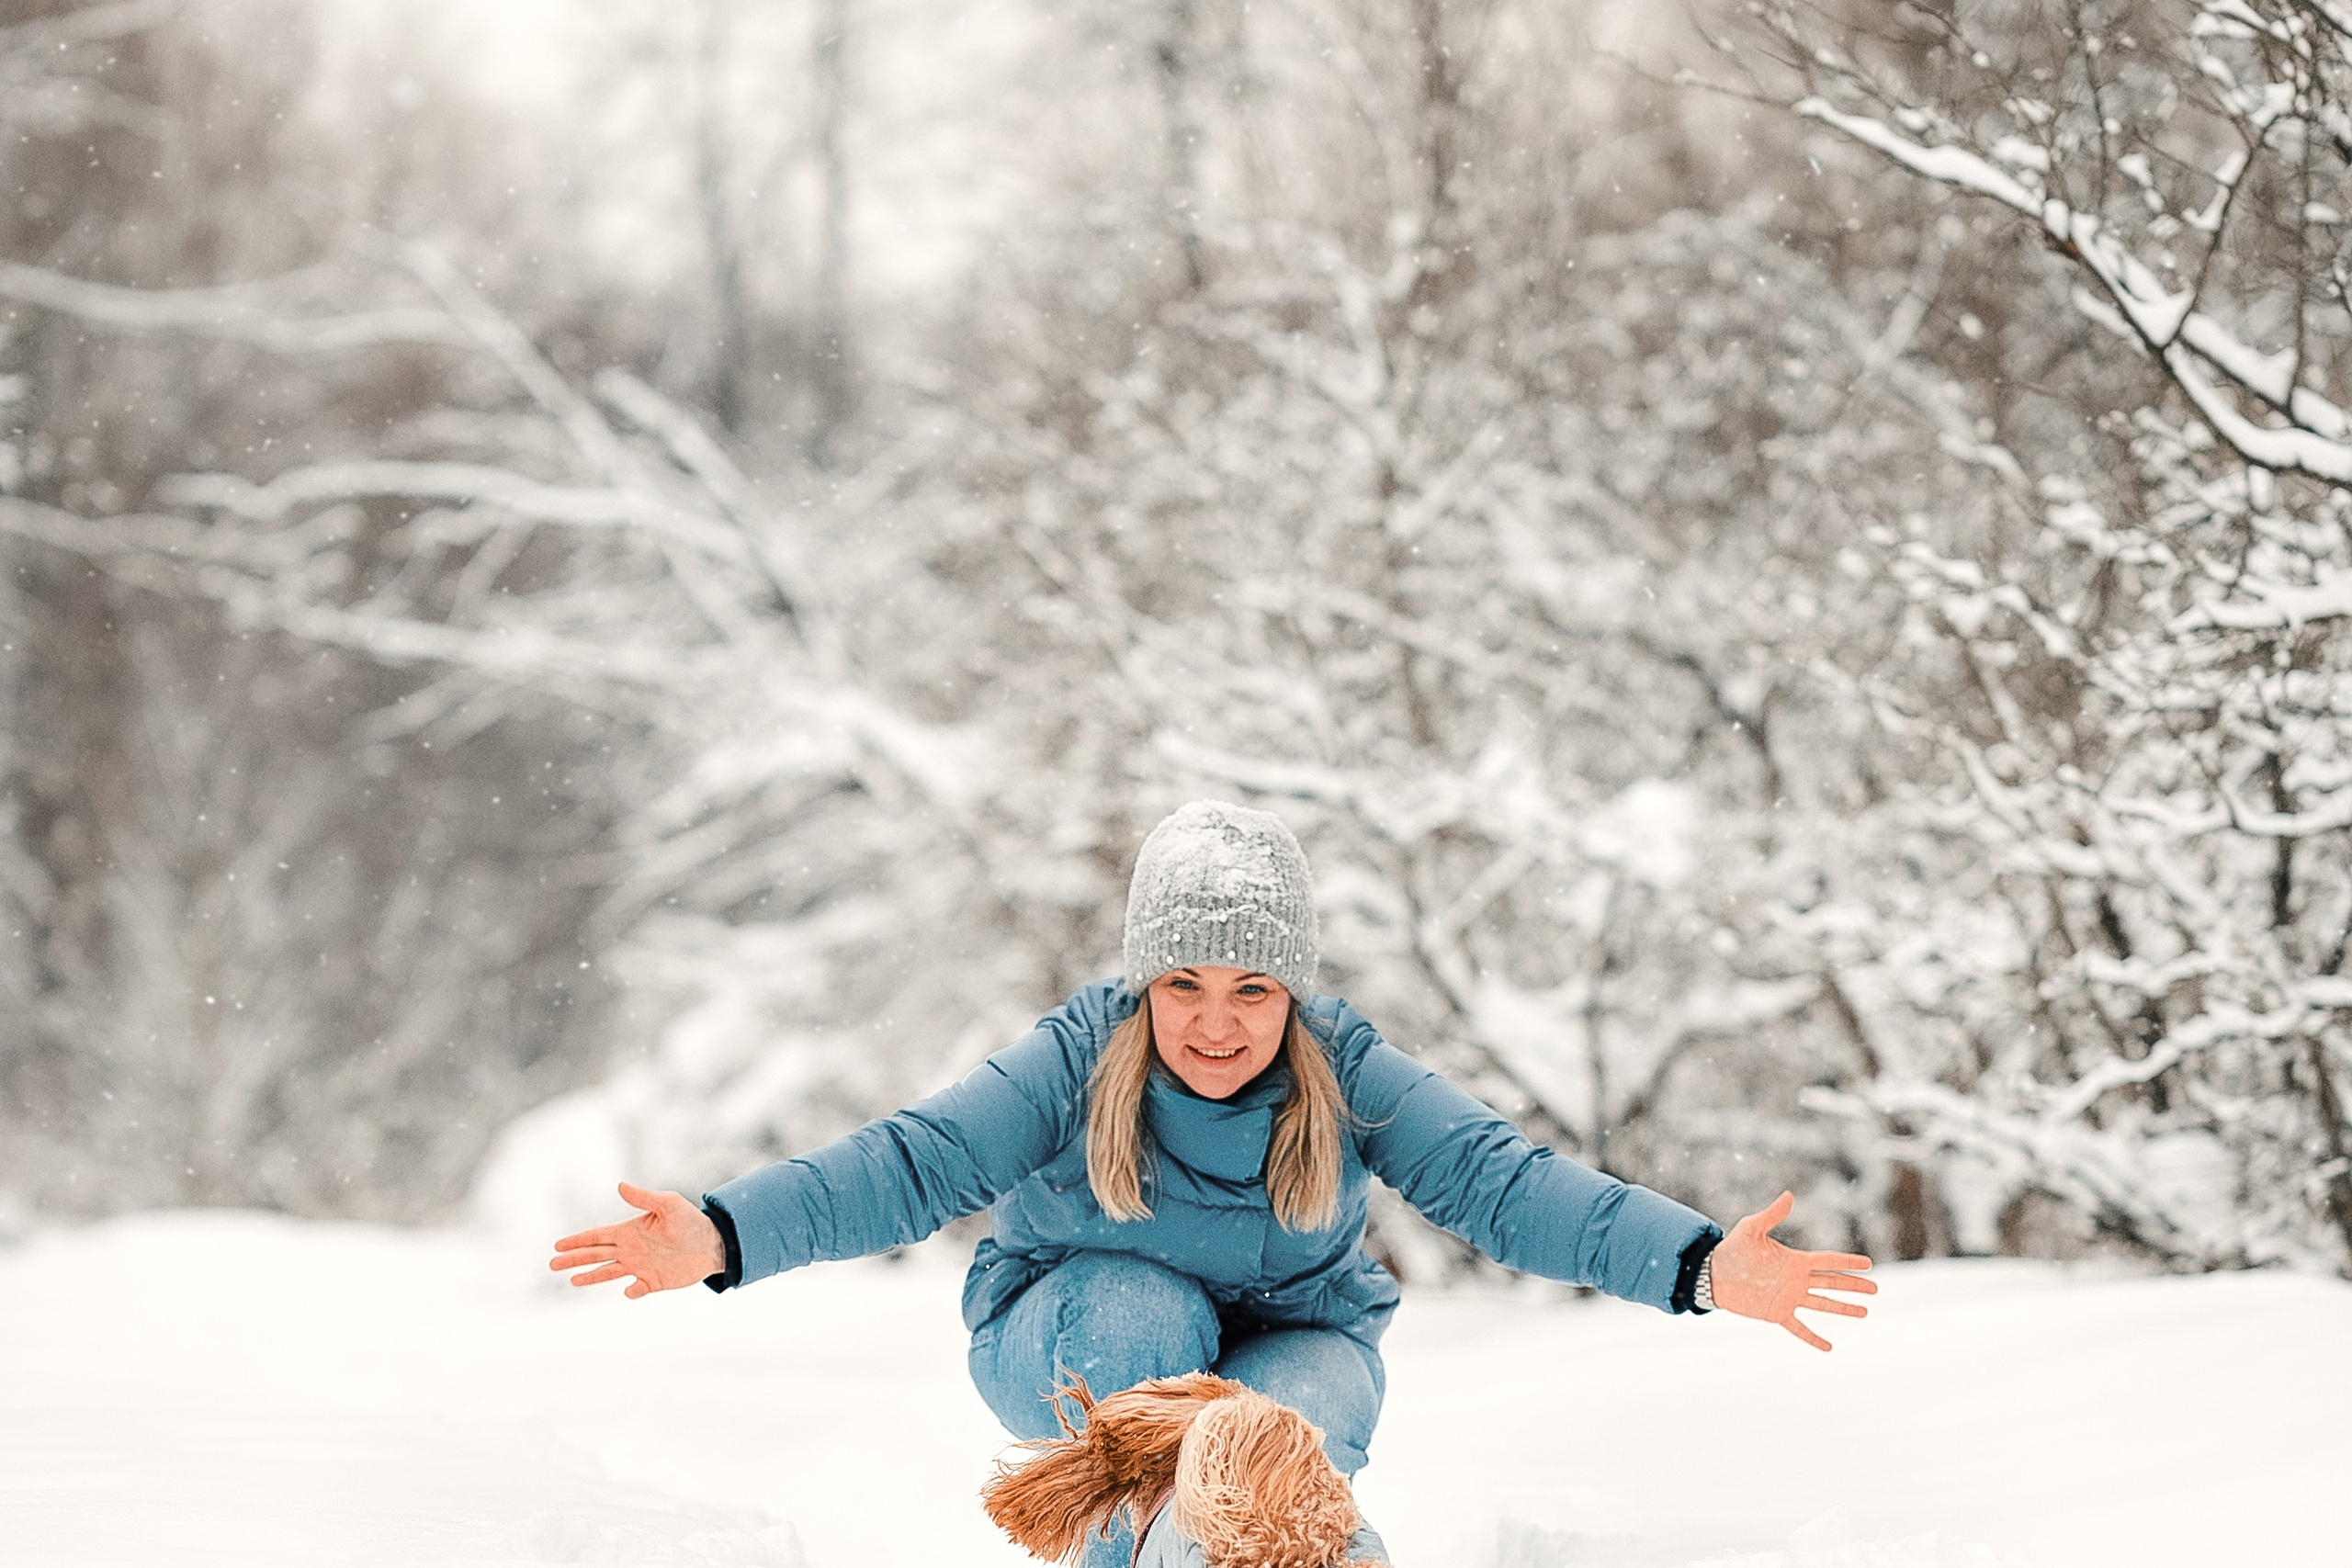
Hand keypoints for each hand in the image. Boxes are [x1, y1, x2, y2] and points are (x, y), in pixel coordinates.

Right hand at [549, 1181, 724, 1298]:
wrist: (713, 1243)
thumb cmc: (690, 1221)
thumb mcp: (668, 1204)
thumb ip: (644, 1198)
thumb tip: (620, 1185)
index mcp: (630, 1231)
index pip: (598, 1236)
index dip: (578, 1240)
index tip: (558, 1245)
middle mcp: (631, 1249)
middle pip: (596, 1255)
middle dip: (575, 1259)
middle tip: (552, 1264)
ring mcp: (641, 1266)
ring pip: (609, 1272)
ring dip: (591, 1276)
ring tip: (572, 1281)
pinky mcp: (654, 1281)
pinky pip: (636, 1289)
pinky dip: (631, 1291)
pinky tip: (629, 1291)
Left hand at [1709, 1191, 1875, 1351]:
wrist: (1713, 1274)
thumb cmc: (1732, 1249)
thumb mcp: (1751, 1229)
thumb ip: (1771, 1215)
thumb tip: (1789, 1195)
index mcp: (1794, 1261)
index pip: (1827, 1261)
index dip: (1848, 1263)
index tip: (1868, 1264)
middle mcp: (1796, 1280)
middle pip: (1832, 1283)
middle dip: (1854, 1286)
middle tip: (1875, 1290)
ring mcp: (1789, 1298)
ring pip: (1823, 1304)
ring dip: (1843, 1309)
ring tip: (1864, 1312)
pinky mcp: (1777, 1313)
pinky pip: (1799, 1328)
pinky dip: (1813, 1338)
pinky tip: (1829, 1347)